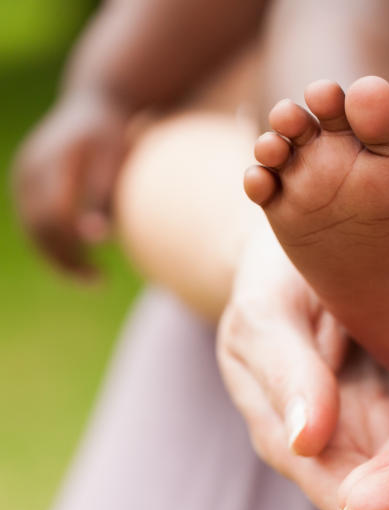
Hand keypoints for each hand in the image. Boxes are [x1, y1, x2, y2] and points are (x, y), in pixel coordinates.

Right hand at [12, 91, 130, 275]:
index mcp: (55, 161)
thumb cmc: (117, 135)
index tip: (100, 276)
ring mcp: (23, 172)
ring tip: (92, 276)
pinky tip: (79, 257)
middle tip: (98, 282)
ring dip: (57, 256)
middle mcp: (31, 166)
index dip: (73, 253)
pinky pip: (32, 219)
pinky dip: (52, 242)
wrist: (99, 100)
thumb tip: (95, 238)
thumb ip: (104, 198)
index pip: (54, 220)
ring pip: (31, 228)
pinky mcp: (25, 179)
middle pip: (38, 228)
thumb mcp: (117, 162)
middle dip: (64, 261)